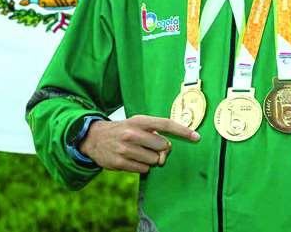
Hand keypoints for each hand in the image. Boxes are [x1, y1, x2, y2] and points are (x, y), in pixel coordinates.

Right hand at [79, 115, 200, 173]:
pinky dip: (141, 167)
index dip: (183, 131)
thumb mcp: (136, 123)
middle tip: (150, 147)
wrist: (94, 137)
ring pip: (154, 161)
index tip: (197, 137)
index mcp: (139, 121)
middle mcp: (132, 133)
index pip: (166, 124)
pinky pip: (143, 169)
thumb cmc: (122, 130)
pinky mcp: (119, 162)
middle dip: (161, 150)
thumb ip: (154, 132)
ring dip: (150, 160)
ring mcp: (125, 149)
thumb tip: (169, 149)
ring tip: (138, 153)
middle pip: (163, 147)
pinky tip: (131, 160)